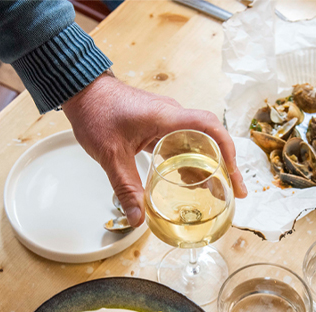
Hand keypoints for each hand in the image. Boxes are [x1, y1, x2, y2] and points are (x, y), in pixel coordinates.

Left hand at [62, 72, 246, 225]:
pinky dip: (192, 160)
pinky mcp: (159, 123)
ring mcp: (167, 119)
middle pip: (211, 138)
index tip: (234, 175)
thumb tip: (138, 218)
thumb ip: (125, 188)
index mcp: (167, 118)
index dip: (228, 150)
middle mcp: (172, 116)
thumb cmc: (95, 113)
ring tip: (217, 190)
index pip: (210, 128)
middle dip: (226, 165)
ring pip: (198, 142)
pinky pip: (184, 141)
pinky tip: (190, 180)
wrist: (80, 89)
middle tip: (234, 191)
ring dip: (210, 164)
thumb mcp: (110, 155)